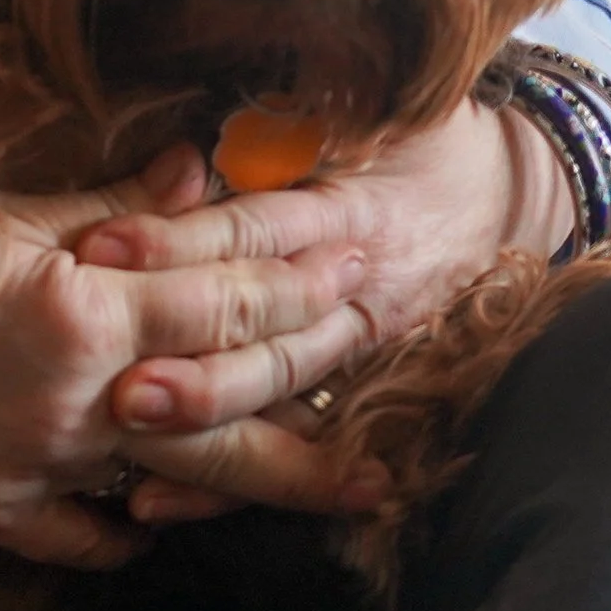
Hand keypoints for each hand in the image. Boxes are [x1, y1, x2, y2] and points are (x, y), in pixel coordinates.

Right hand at [0, 146, 388, 567]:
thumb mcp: (6, 210)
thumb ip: (112, 203)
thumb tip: (197, 170)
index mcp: (83, 310)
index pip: (221, 294)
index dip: (294, 275)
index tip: (353, 255)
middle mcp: (82, 397)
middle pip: (230, 386)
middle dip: (314, 359)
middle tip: (379, 336)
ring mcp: (47, 464)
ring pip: (189, 476)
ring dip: (277, 473)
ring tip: (357, 482)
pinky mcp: (0, 510)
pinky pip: (86, 534)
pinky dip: (131, 527)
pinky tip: (166, 524)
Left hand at [73, 101, 572, 521]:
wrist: (508, 192)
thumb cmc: (428, 136)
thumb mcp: (375, 107)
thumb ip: (296, 110)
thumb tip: (211, 117)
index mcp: (344, 210)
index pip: (250, 231)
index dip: (176, 240)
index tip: (101, 247)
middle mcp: (351, 288)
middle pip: (261, 330)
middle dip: (190, 361)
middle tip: (112, 377)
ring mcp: (354, 348)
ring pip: (272, 395)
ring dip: (201, 420)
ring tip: (126, 431)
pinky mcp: (348, 390)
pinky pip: (285, 444)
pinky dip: (225, 483)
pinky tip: (157, 503)